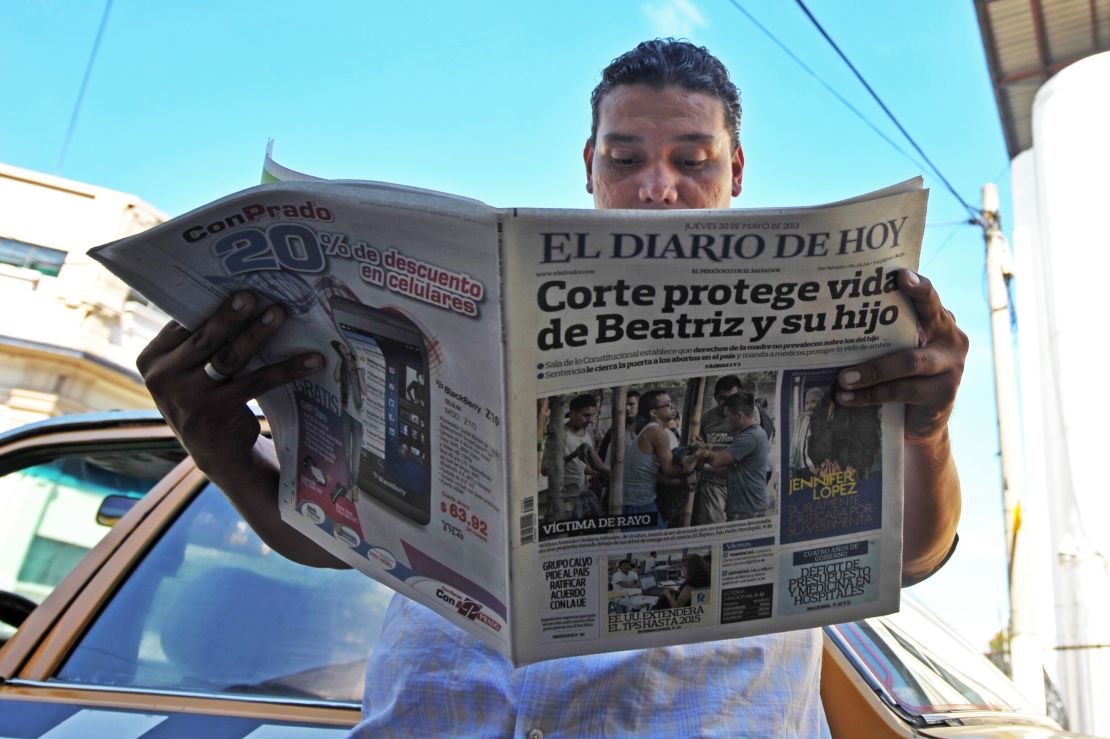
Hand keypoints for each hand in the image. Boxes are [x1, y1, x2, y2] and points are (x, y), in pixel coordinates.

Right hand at [137, 291, 324, 472]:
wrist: (215, 451)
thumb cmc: (204, 396)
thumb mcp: (187, 371)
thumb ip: (196, 342)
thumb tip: (235, 296)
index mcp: (152, 359)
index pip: (181, 324)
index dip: (207, 303)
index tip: (232, 283)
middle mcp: (163, 378)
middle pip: (205, 338)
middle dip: (231, 314)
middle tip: (254, 294)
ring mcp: (189, 397)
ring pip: (229, 357)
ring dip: (258, 333)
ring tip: (280, 314)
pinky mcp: (217, 412)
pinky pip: (257, 382)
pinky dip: (287, 369)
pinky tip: (311, 360)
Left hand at [834, 270, 967, 441]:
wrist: (919, 422)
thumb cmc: (900, 377)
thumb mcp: (895, 351)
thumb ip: (882, 335)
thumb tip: (834, 323)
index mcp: (939, 321)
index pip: (929, 298)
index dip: (918, 286)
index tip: (901, 275)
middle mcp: (951, 338)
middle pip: (928, 318)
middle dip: (904, 309)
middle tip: (870, 306)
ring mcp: (952, 367)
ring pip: (908, 362)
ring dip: (871, 370)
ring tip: (842, 378)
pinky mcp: (944, 394)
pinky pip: (902, 390)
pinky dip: (870, 394)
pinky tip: (847, 398)